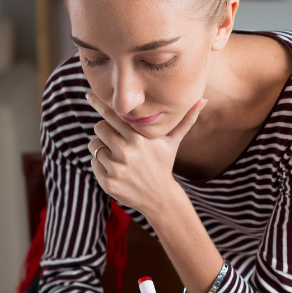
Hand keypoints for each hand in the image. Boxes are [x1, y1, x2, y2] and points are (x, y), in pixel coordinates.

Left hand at [87, 93, 207, 213]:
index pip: (111, 114)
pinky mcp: (108, 182)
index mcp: (139, 138)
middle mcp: (126, 152)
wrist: (159, 197)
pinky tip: (115, 168)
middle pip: (99, 127)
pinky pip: (93, 163)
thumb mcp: (173, 141)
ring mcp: (116, 168)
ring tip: (117, 154)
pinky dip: (100, 164)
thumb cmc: (164, 163)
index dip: (98, 103)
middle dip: (104, 130)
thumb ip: (186, 119)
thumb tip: (203, 98)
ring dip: (101, 147)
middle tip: (115, 137)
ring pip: (94, 145)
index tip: (89, 95)